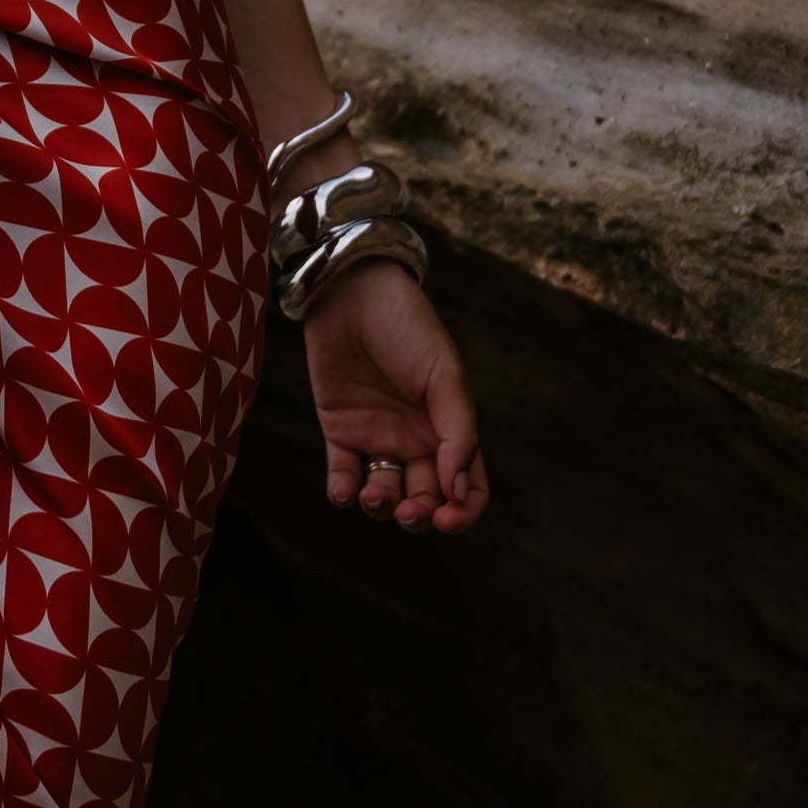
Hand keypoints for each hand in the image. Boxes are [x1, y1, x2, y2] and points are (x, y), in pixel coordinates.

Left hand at [304, 263, 486, 533]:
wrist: (352, 292)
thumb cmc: (408, 328)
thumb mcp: (446, 378)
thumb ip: (457, 434)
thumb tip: (459, 493)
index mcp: (451, 429)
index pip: (468, 488)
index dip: (464, 512)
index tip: (448, 516)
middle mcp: (417, 439)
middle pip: (426, 499)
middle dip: (420, 516)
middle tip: (410, 510)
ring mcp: (377, 437)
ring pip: (384, 495)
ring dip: (382, 508)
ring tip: (374, 495)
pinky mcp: (339, 430)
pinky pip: (343, 476)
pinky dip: (344, 494)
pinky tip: (346, 492)